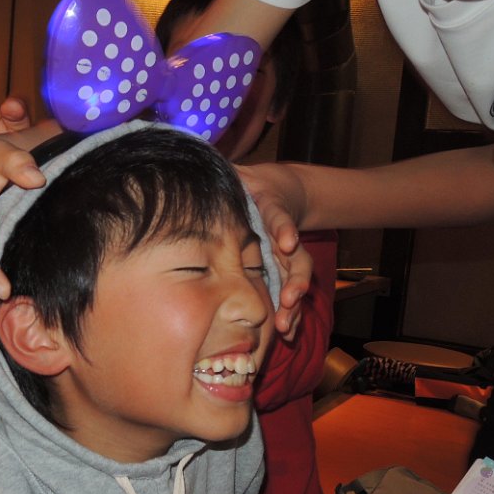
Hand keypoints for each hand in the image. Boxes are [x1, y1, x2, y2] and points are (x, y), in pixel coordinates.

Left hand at [236, 162, 310, 340]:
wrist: (280, 188)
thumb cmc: (249, 184)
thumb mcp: (239, 174)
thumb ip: (225, 171)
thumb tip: (196, 158)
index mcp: (270, 212)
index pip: (279, 219)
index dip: (282, 229)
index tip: (286, 242)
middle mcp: (283, 236)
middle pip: (296, 260)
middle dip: (294, 282)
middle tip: (289, 300)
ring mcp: (288, 255)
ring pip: (297, 281)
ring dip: (293, 304)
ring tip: (286, 325)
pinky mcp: (286, 270)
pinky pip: (289, 294)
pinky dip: (289, 314)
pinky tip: (286, 336)